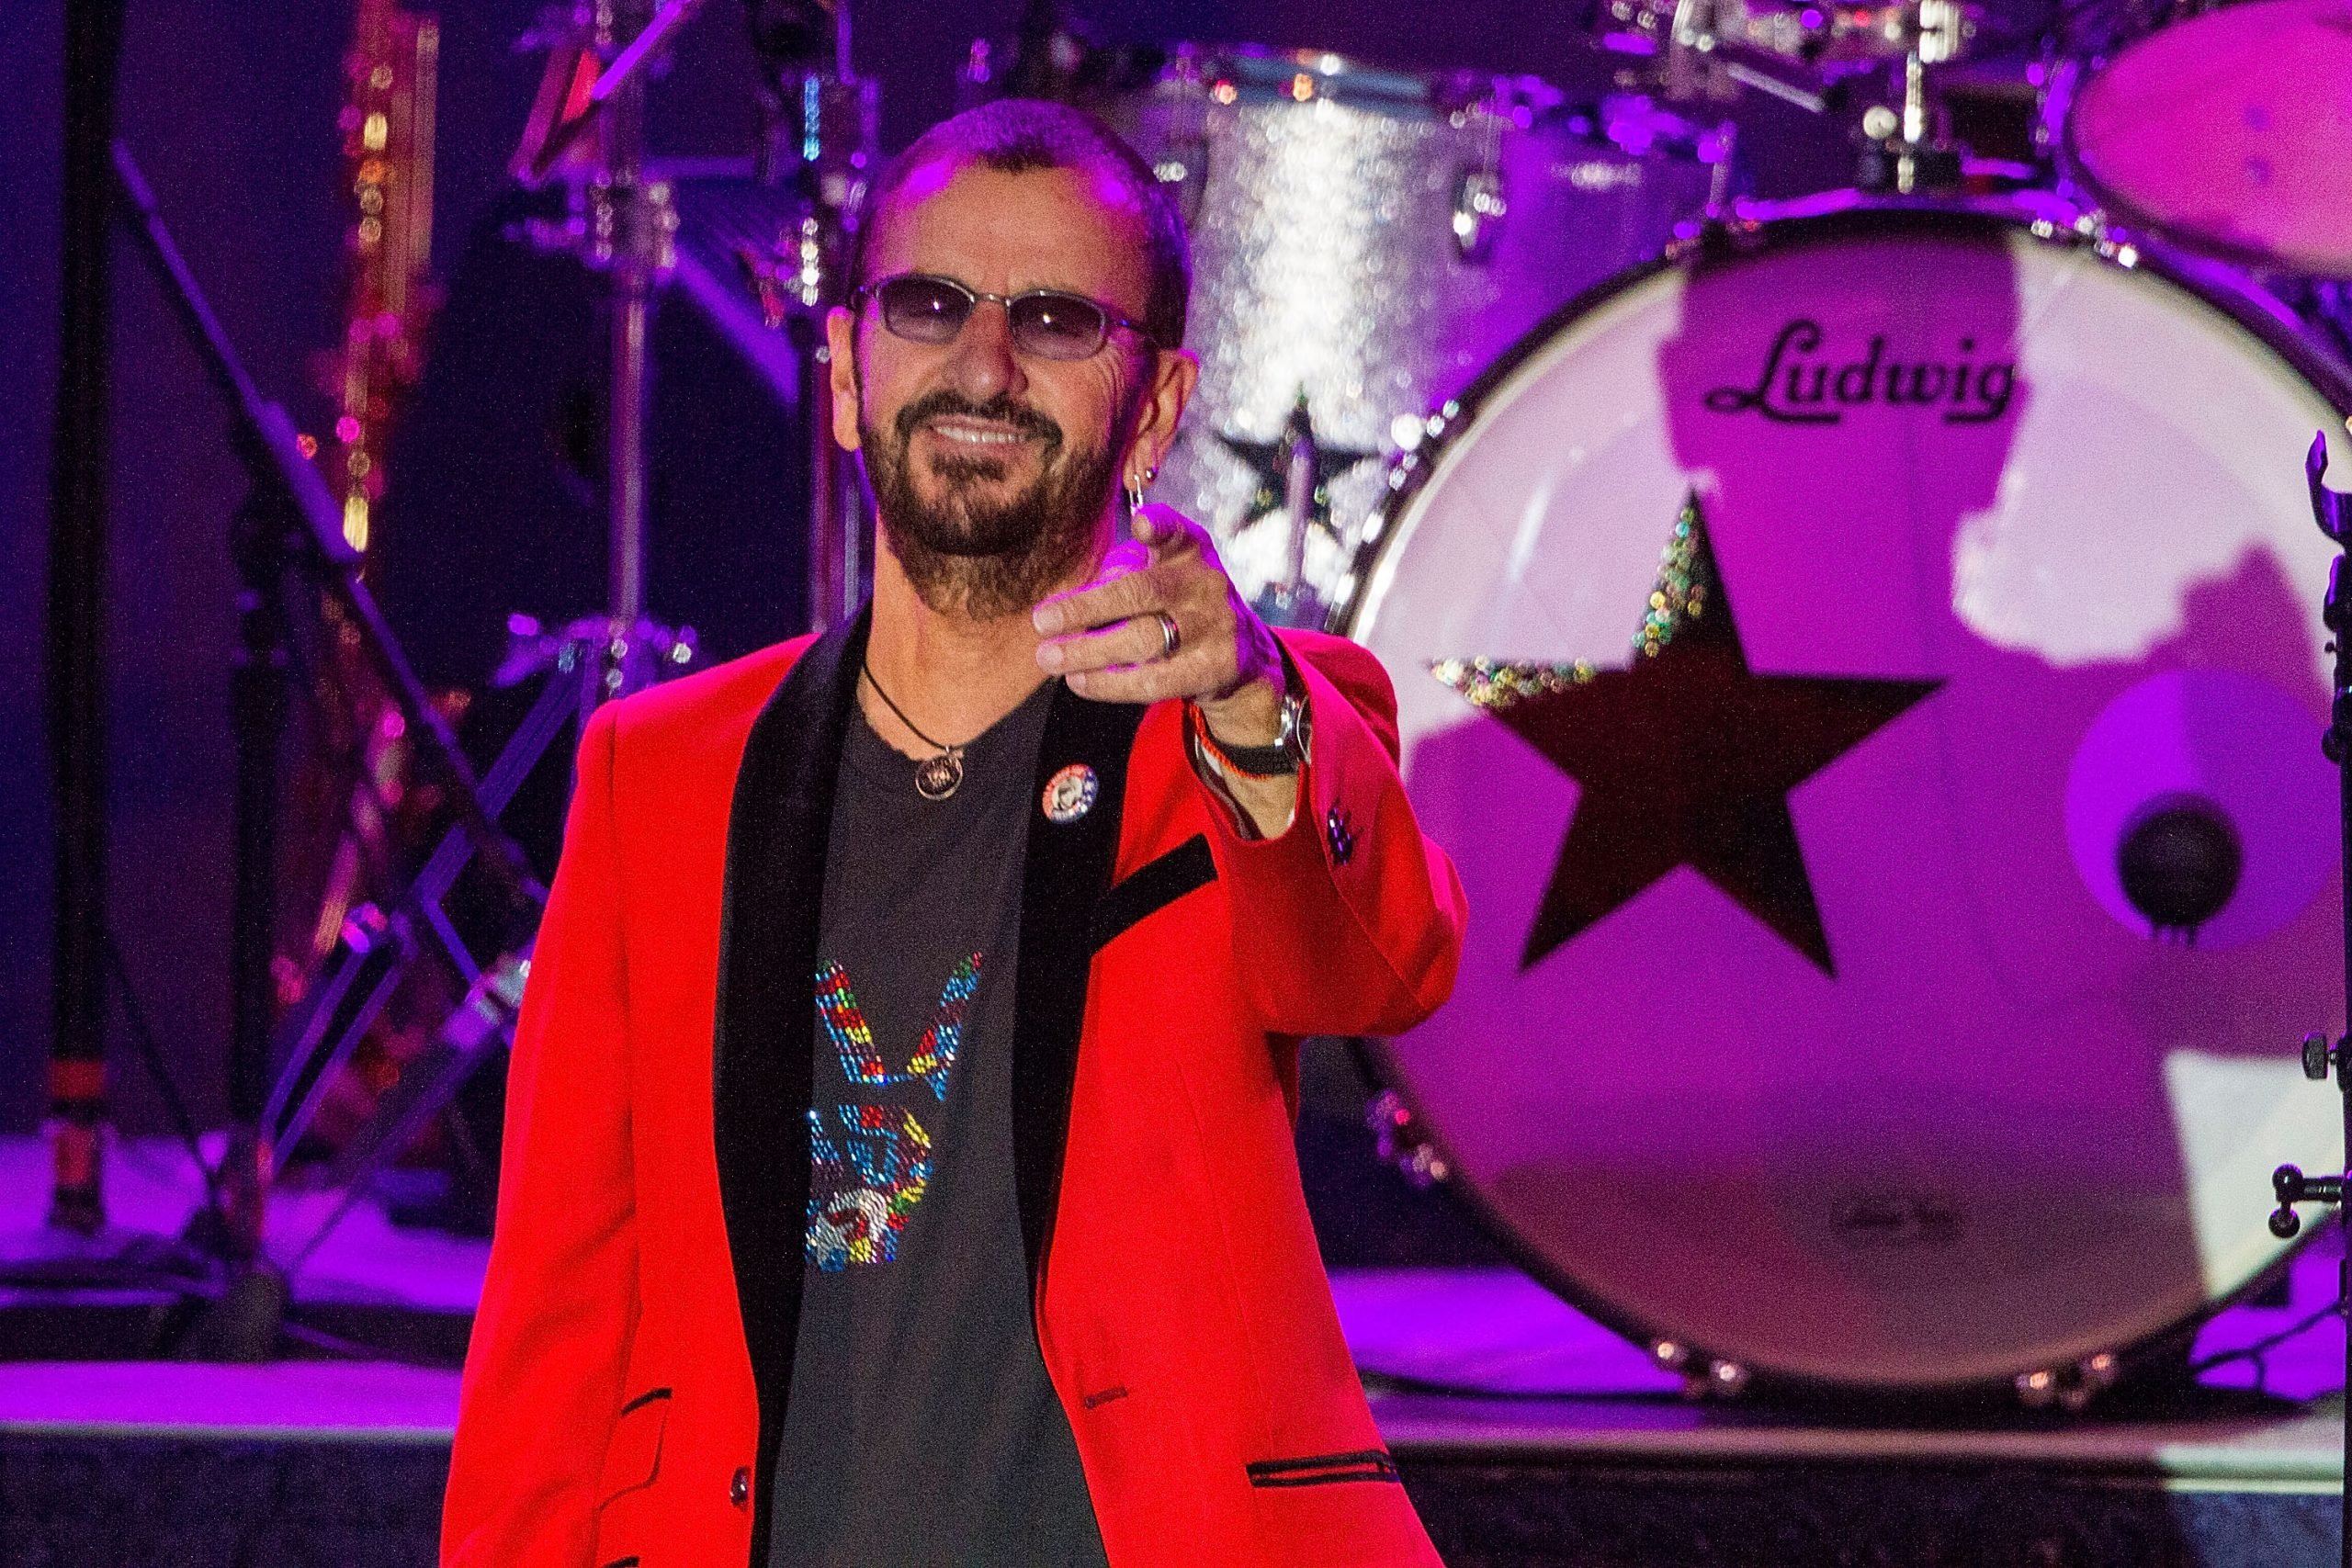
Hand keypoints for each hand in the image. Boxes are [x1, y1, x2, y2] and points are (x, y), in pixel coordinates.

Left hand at [1032, 505, 1285, 744]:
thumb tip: (1060, 608)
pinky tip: (1078, 680)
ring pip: (1143, 640)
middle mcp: (1205, 583)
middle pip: (1143, 592)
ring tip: (1048, 657)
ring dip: (1088, 651)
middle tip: (1041, 620)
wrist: (1237, 652)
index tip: (1140, 523)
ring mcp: (1213, 628)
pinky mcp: (1212, 669)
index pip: (1176, 531)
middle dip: (1088, 607)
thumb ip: (1115, 579)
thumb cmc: (1175, 604)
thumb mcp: (1156, 574)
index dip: (1158, 525)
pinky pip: (1152, 680)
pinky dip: (1109, 683)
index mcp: (1189, 550)